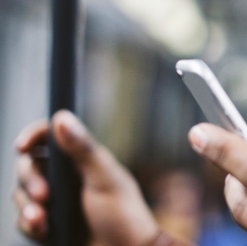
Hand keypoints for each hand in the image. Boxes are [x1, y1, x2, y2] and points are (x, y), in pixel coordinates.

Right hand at [13, 110, 160, 245]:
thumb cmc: (124, 216)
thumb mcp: (105, 180)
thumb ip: (83, 150)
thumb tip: (61, 117)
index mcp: (82, 160)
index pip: (51, 137)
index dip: (33, 136)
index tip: (22, 145)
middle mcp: (66, 177)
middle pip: (29, 164)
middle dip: (29, 178)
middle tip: (44, 195)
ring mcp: (55, 202)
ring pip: (21, 193)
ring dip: (27, 204)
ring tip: (43, 218)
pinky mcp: (47, 225)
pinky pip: (24, 220)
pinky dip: (29, 223)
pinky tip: (44, 229)